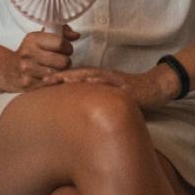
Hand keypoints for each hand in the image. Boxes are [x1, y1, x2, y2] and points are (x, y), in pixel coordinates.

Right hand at [0, 26, 77, 92]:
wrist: (9, 69)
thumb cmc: (31, 51)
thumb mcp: (42, 37)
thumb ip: (62, 32)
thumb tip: (76, 36)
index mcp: (33, 39)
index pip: (60, 42)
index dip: (68, 46)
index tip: (66, 49)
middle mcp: (29, 54)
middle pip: (63, 61)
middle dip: (66, 62)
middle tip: (61, 61)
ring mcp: (28, 70)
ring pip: (59, 74)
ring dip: (61, 73)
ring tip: (55, 69)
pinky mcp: (29, 85)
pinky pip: (52, 85)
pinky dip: (55, 82)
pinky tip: (51, 78)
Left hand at [44, 64, 177, 110]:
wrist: (156, 88)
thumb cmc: (133, 95)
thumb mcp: (111, 100)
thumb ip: (96, 104)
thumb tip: (79, 119)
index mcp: (97, 82)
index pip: (73, 81)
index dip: (56, 82)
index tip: (38, 86)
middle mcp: (102, 78)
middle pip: (76, 76)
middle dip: (58, 78)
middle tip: (39, 82)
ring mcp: (113, 80)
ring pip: (90, 76)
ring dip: (73, 77)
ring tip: (56, 79)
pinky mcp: (124, 85)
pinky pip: (110, 82)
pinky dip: (98, 80)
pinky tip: (88, 81)